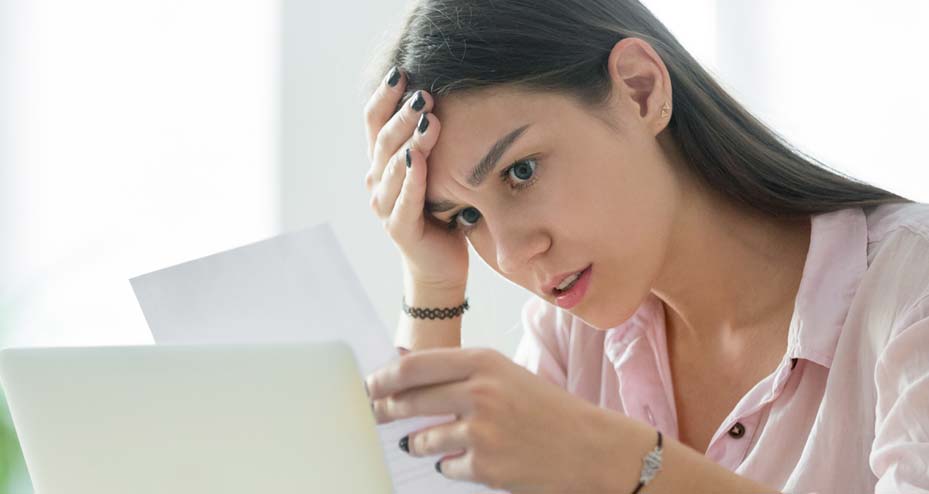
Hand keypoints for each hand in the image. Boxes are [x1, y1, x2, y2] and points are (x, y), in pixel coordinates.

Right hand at [363, 67, 468, 288]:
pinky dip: (412, 179)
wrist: (439, 262)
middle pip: (384, 138)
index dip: (384, 96)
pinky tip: (419, 160)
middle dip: (404, 114)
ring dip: (411, 140)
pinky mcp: (399, 227)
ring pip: (393, 165)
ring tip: (429, 119)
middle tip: (424, 93)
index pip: (374, 120)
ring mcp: (384, 204)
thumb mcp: (437, 168)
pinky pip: (405, 199)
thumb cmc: (441, 210)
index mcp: (382, 161)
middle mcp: (376, 179)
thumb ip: (431, 140)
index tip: (402, 71)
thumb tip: (445, 94)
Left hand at [364, 348, 623, 492]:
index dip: (383, 378)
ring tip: (426, 442)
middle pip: (408, 401)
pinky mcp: (485, 467)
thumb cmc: (546, 408)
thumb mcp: (506, 375)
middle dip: (384, 410)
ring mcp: (481, 432)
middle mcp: (480, 392)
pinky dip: (450, 465)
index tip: (368, 385)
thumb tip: (404, 378)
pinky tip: (470, 459)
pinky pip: (446, 467)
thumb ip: (460, 374)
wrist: (591, 448)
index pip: (414, 367)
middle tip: (374, 415)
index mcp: (484, 362)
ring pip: (422, 439)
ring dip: (419, 442)